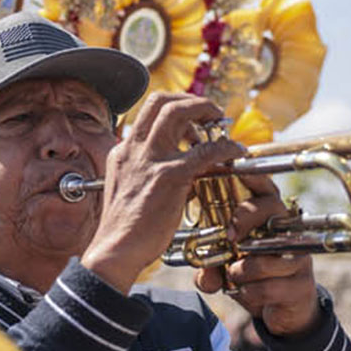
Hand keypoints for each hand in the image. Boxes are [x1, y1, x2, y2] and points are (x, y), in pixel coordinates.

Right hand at [81, 92, 243, 292]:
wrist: (115, 251)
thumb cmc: (125, 231)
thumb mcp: (130, 191)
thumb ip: (151, 175)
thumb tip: (185, 173)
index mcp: (123, 153)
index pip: (148, 115)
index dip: (174, 109)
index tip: (192, 120)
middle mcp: (133, 149)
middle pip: (160, 101)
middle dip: (189, 99)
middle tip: (210, 111)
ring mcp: (150, 160)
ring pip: (177, 112)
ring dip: (204, 110)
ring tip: (221, 124)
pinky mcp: (168, 176)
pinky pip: (204, 151)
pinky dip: (224, 146)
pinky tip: (235, 151)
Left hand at [194, 169, 320, 335]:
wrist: (282, 310)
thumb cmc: (253, 277)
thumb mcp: (226, 269)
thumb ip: (211, 270)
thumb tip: (204, 276)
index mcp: (268, 219)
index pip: (265, 188)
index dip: (251, 176)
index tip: (234, 168)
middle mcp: (287, 232)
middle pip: (271, 209)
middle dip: (244, 219)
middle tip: (230, 237)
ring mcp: (299, 257)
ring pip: (266, 257)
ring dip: (242, 270)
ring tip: (235, 276)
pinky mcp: (303, 283)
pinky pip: (269, 286)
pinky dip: (250, 293)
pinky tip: (247, 293)